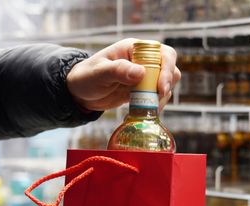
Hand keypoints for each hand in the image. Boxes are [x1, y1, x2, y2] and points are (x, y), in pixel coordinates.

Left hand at [66, 38, 181, 111]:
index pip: (162, 53)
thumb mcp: (99, 73)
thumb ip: (118, 71)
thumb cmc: (86, 77)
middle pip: (169, 69)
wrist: (80, 94)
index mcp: (135, 49)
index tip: (160, 87)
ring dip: (161, 98)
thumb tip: (140, 73)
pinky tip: (141, 113)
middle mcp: (143, 61)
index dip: (166, 69)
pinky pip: (156, 97)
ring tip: (147, 109)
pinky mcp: (142, 91)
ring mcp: (144, 77)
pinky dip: (153, 106)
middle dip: (166, 85)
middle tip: (157, 100)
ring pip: (166, 85)